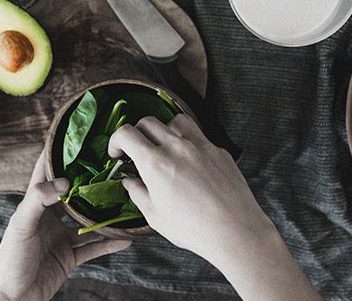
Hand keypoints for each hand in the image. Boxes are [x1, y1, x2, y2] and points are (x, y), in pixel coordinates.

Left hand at [0, 154, 131, 300]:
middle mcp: (50, 217)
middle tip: (113, 167)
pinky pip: (94, 247)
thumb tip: (64, 182)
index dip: (59, 154)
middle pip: (75, 194)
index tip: (79, 138)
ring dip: (105, 214)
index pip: (47, 172)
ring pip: (89, 220)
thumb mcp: (21, 225)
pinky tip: (126, 237)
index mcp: (35, 204)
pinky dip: (110, 243)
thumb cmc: (9, 260)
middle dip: (91, 182)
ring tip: (126, 201)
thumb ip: (38, 200)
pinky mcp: (70, 257)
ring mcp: (62, 237)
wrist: (11, 298)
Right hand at [109, 114, 322, 300]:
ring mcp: (201, 145)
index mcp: (156, 163)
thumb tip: (129, 181)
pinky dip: (188, 142)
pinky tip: (190, 162)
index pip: (127, 133)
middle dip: (137, 133)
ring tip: (165, 148)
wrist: (235, 230)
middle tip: (137, 150)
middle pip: (148, 122)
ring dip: (164, 129)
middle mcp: (177, 147)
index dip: (116, 140)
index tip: (117, 153)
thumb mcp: (155, 216)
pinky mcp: (219, 150)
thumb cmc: (193, 228)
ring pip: (176, 121)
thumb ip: (138, 193)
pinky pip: (199, 136)